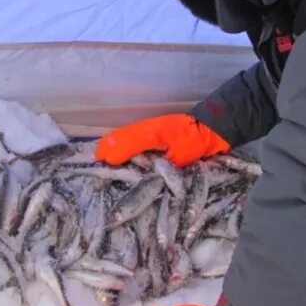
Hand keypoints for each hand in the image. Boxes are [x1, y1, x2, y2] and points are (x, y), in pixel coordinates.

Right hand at [95, 114, 229, 166]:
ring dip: (109, 148)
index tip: (103, 168)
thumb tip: (143, 178)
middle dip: (104, 151)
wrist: (209, 127)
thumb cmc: (196, 142)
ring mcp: (145, 127)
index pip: (124, 144)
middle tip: (96, 169)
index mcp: (150, 134)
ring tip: (101, 164)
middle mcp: (144, 129)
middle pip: (116, 137)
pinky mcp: (148, 131)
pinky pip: (127, 136)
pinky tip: (115, 157)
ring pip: (119, 136)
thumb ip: (162, 167)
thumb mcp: (181, 158)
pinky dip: (117, 145)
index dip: (112, 156)